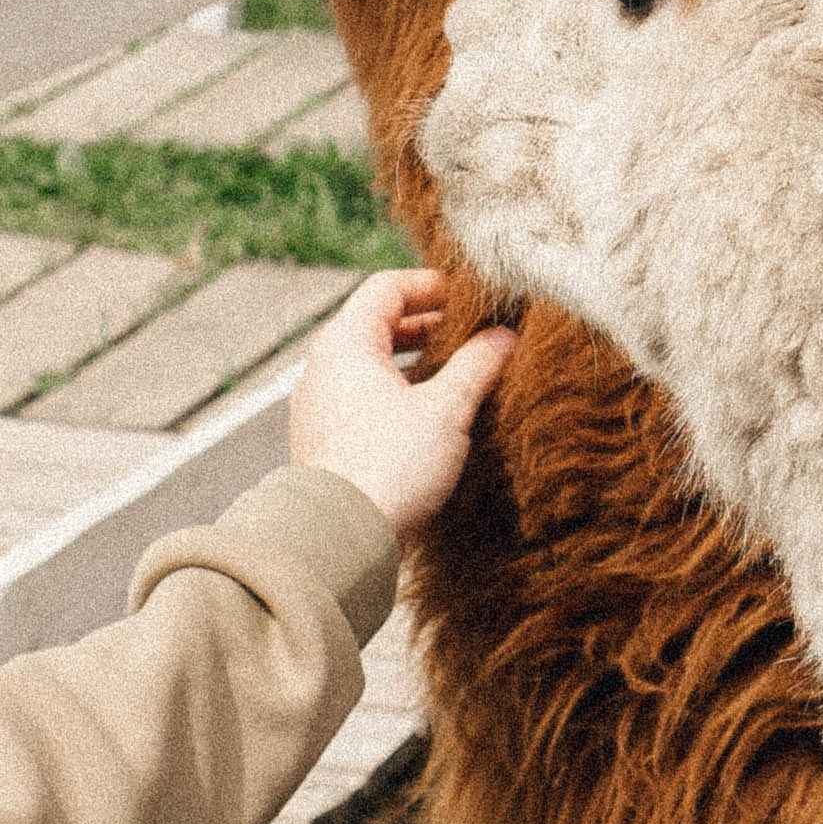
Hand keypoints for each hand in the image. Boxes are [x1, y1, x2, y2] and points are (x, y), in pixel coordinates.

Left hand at [290, 271, 516, 540]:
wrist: (338, 537)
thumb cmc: (389, 468)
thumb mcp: (446, 410)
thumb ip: (477, 365)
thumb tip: (503, 337)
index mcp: (346, 342)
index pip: (387, 287)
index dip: (432, 286)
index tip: (470, 299)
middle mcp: (323, 366)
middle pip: (376, 322)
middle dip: (428, 325)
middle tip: (471, 334)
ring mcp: (319, 403)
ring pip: (369, 362)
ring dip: (414, 360)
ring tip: (457, 373)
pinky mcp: (323, 438)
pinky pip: (361, 396)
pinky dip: (396, 391)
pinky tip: (428, 415)